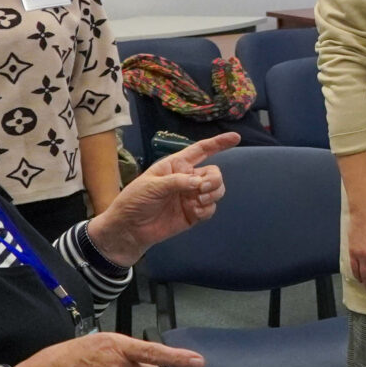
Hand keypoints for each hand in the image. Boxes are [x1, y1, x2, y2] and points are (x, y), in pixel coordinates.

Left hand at [86, 133, 237, 266]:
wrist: (130, 229)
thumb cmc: (135, 200)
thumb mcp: (152, 185)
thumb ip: (178, 181)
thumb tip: (200, 183)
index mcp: (176, 165)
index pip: (201, 150)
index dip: (218, 143)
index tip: (236, 137)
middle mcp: (187, 179)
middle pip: (214, 173)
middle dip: (214, 180)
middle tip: (201, 189)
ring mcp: (191, 197)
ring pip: (216, 190)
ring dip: (213, 194)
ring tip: (198, 200)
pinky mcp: (194, 214)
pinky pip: (210, 208)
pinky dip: (206, 209)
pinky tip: (194, 212)